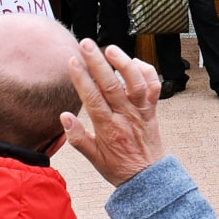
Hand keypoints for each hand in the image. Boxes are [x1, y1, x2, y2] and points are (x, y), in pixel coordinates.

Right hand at [59, 40, 164, 186]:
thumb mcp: (92, 158)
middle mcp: (126, 116)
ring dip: (124, 64)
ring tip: (111, 48)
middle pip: (111, 85)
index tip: (72, 61)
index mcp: (108, 128)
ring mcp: (142, 111)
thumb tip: (64, 116)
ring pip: (136, 83)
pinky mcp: (153, 109)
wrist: (148, 175)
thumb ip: (77, 137)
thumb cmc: (118, 166)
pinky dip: (147, 72)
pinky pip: (154, 87)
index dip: (82, 78)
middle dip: (97, 63)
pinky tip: (135, 61)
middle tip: (86, 44)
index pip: (93, 98)